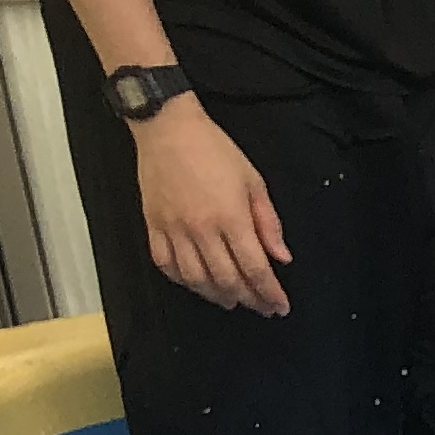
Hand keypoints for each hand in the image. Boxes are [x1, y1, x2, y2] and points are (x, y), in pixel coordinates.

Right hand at [132, 102, 290, 315]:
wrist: (168, 127)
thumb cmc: (214, 150)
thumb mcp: (254, 182)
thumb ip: (269, 223)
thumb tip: (281, 257)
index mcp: (231, 218)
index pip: (255, 269)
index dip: (270, 293)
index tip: (280, 307)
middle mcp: (201, 229)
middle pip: (227, 280)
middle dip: (248, 300)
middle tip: (261, 307)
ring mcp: (173, 229)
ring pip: (195, 278)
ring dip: (216, 296)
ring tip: (231, 300)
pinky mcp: (152, 224)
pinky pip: (165, 264)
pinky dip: (182, 280)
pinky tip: (196, 283)